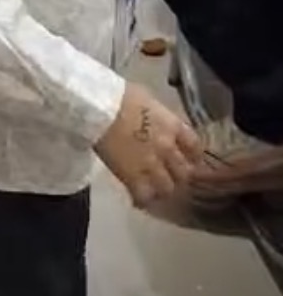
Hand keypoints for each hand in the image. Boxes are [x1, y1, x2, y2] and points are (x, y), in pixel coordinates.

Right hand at [95, 81, 202, 206]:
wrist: (100, 108)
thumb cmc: (120, 96)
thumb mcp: (148, 101)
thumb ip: (159, 117)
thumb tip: (159, 123)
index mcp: (173, 126)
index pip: (195, 148)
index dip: (193, 156)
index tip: (189, 159)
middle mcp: (168, 149)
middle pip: (184, 172)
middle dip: (178, 175)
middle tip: (169, 176)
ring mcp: (152, 165)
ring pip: (167, 188)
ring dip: (161, 188)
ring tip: (153, 188)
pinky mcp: (133, 178)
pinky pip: (144, 196)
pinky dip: (142, 199)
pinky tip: (137, 198)